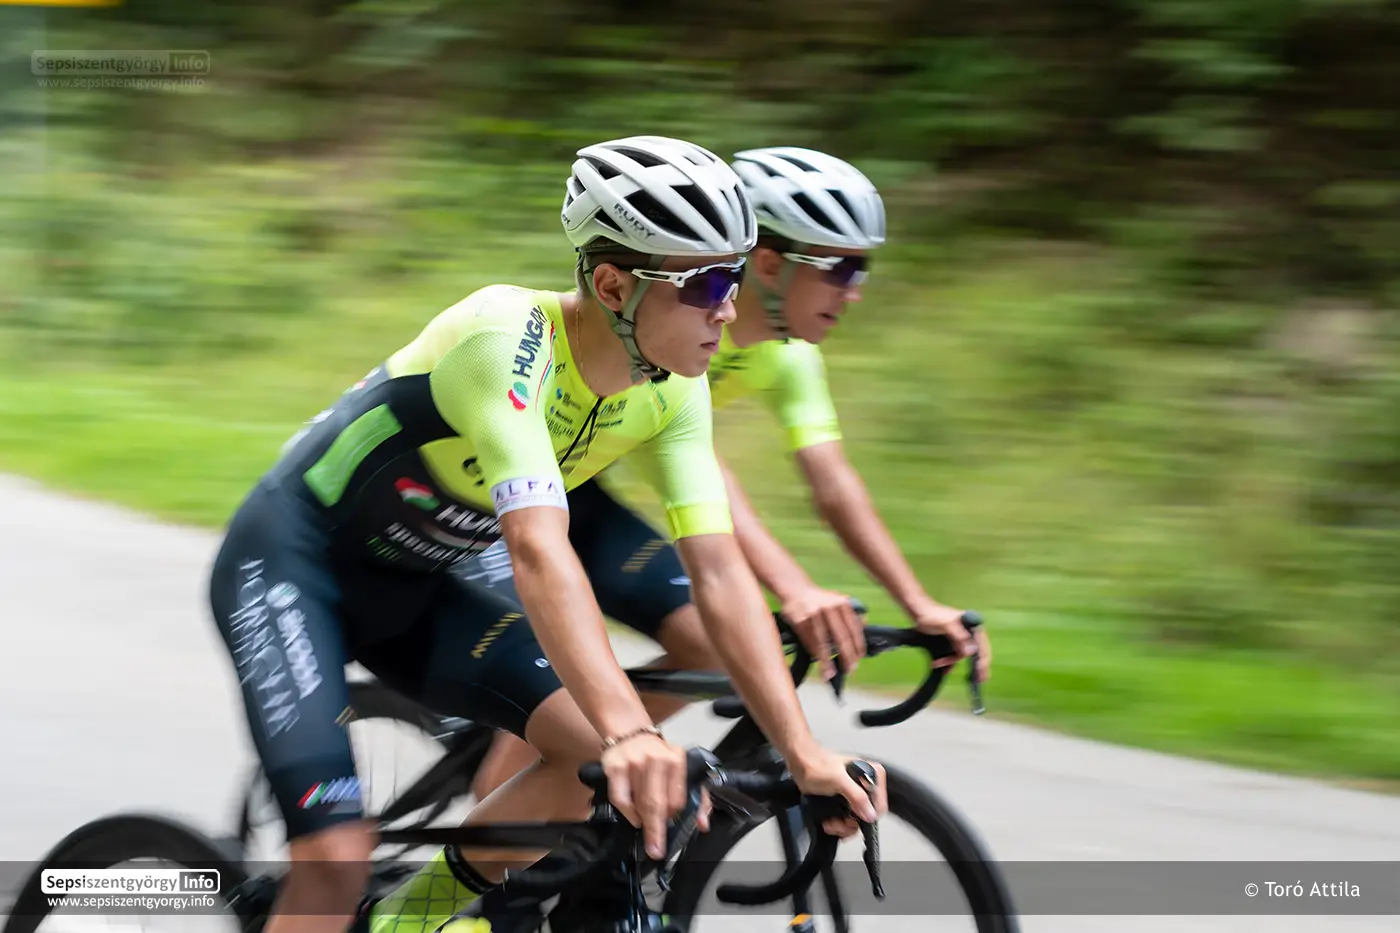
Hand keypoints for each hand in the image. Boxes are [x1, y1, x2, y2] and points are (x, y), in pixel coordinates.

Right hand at [599, 730, 708, 858]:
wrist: (631, 733)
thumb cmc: (659, 756)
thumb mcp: (683, 769)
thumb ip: (698, 796)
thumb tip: (703, 824)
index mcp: (677, 759)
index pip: (678, 799)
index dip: (674, 816)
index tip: (670, 829)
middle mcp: (656, 758)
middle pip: (656, 803)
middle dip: (656, 831)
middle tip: (655, 850)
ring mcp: (634, 761)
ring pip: (638, 803)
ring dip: (641, 820)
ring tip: (643, 824)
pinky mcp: (615, 766)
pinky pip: (621, 799)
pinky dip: (626, 812)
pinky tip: (632, 813)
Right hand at [780, 586, 865, 680]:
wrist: (795, 589)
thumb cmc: (820, 600)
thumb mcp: (839, 601)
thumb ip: (852, 614)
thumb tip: (865, 626)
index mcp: (842, 603)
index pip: (854, 629)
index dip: (858, 647)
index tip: (859, 659)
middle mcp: (829, 607)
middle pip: (841, 638)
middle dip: (846, 657)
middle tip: (849, 670)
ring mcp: (813, 614)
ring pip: (823, 643)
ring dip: (827, 662)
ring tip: (831, 674)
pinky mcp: (800, 620)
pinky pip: (809, 641)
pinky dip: (815, 654)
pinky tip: (818, 662)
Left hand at [788, 748, 886, 837]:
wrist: (800, 764)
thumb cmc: (816, 764)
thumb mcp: (838, 780)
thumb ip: (857, 796)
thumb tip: (870, 813)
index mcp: (870, 774)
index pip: (880, 803)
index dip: (868, 815)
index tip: (854, 818)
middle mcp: (865, 785)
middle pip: (868, 815)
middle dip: (852, 823)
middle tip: (839, 822)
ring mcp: (854, 794)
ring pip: (857, 821)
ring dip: (843, 826)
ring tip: (831, 823)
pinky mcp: (844, 801)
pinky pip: (848, 820)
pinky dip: (839, 825)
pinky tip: (829, 822)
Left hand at [911, 600, 989, 679]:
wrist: (918, 611)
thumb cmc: (932, 615)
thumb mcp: (946, 625)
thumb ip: (959, 637)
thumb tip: (971, 652)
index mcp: (972, 626)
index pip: (982, 647)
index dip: (983, 661)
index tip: (980, 673)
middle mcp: (969, 632)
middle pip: (975, 653)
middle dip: (973, 667)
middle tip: (976, 681)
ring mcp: (961, 638)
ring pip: (962, 655)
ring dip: (952, 662)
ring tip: (939, 664)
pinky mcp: (952, 642)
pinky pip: (954, 655)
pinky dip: (948, 661)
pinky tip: (940, 666)